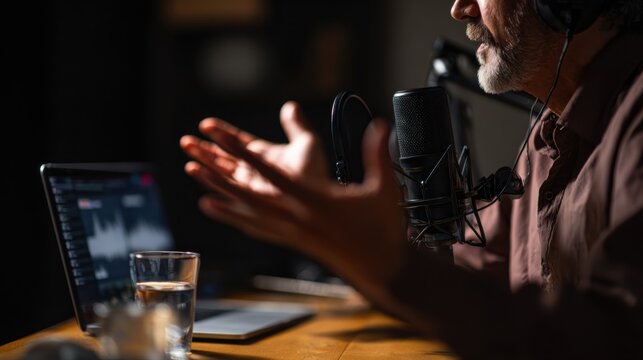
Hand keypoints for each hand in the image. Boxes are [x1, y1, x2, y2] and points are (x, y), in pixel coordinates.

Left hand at [180, 101, 407, 299]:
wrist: (381, 267)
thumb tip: (381, 125)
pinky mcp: (293, 242)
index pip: (273, 171)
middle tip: (195, 158)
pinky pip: (257, 229)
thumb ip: (377, 153)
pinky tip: (218, 211)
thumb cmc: (382, 229)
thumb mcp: (384, 188)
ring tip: (198, 183)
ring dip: (222, 196)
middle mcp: (297, 217)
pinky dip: (235, 218)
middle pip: (249, 194)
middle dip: (221, 173)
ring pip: (248, 213)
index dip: (246, 152)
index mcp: (316, 200)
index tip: (222, 136)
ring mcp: (293, 232)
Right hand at [180, 101, 327, 195]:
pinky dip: (211, 181)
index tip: (206, 124)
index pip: (236, 142)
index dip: (221, 133)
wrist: (319, 194)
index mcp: (262, 156)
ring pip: (220, 173)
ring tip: (188, 156)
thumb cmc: (316, 173)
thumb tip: (290, 106)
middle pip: (222, 159)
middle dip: (204, 150)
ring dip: (203, 164)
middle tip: (185, 141)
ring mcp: (249, 185)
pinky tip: (197, 173)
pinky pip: (225, 188)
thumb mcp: (306, 143)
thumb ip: (295, 125)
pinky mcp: (249, 198)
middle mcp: (252, 171)